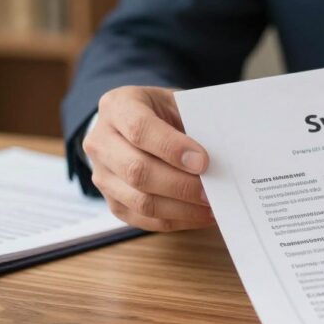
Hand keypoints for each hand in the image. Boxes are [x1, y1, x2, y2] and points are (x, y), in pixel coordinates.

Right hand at [83, 86, 215, 231]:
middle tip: (211, 192)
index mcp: (117, 107)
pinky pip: (144, 220)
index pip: (140, 129)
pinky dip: (177, 220)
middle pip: (137, 171)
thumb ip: (193, 122)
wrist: (133, 125)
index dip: (172, 147)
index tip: (203, 161)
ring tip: (211, 207)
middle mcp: (101, 142)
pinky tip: (201, 216)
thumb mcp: (175, 103)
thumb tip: (222, 156)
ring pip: (140, 201)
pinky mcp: (112, 202)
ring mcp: (102, 175)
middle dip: (181, 185)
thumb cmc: (161, 113)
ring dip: (182, 208)